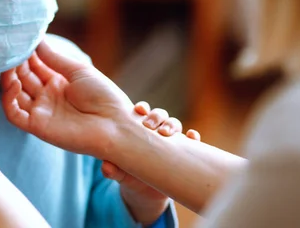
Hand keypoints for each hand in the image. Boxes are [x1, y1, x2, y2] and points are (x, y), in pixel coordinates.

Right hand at [0, 40, 134, 159]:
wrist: (115, 124)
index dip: (26, 53)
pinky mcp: (37, 126)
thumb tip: (37, 40)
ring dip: (8, 78)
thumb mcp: (78, 70)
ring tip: (7, 62)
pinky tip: (15, 84)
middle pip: (23, 77)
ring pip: (15, 94)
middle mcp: (47, 96)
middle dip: (15, 62)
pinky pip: (14, 114)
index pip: (35, 65)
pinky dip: (9, 99)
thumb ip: (54, 58)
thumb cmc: (103, 95)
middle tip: (9, 48)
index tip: (19, 38)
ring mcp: (41, 111)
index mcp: (58, 82)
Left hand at [100, 102, 201, 224]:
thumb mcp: (121, 173)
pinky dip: (193, 137)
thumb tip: (106, 166)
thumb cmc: (130, 175)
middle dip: (157, 115)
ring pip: (175, 124)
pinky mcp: (184, 152)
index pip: (142, 112)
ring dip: (172, 124)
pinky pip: (192, 142)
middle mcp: (156, 131)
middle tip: (150, 124)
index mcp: (139, 129)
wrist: (146, 192)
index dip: (142, 107)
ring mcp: (171, 140)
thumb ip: (112, 170)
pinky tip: (192, 137)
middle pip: (160, 115)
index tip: (139, 109)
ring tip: (167, 132)